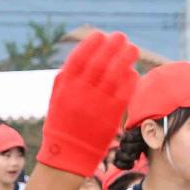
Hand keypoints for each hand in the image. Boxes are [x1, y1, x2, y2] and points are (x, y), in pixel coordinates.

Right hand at [37, 30, 138, 178]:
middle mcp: (82, 93)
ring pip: (116, 73)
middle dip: (113, 46)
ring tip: (132, 49)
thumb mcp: (57, 98)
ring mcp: (98, 103)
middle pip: (101, 62)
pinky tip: (132, 72)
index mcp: (66, 87)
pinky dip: (130, 78)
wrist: (70, 154)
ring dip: (126, 58)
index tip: (100, 35)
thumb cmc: (63, 122)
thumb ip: (67, 77)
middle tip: (121, 37)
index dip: (91, 44)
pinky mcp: (112, 114)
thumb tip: (84, 54)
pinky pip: (125, 90)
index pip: (80, 57)